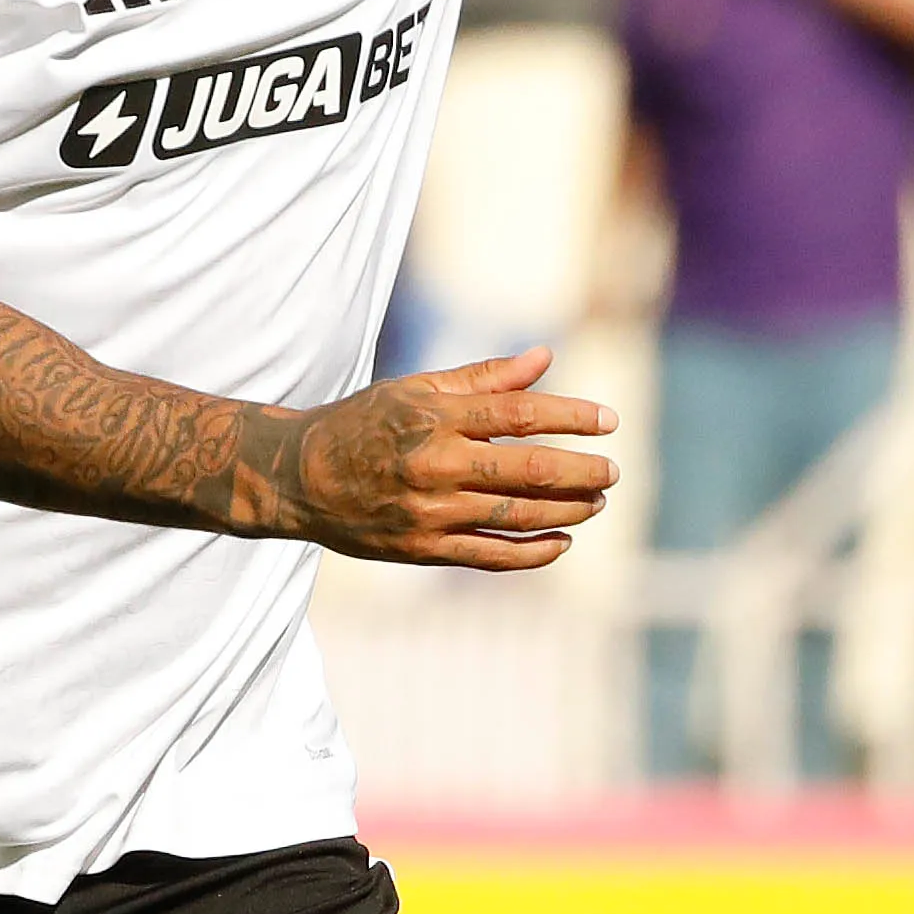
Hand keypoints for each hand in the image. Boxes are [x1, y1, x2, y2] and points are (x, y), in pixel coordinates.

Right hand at [266, 344, 616, 570]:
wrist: (300, 477)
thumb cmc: (364, 423)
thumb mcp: (417, 389)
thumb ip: (483, 378)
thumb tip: (545, 358)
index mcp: (436, 416)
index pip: (521, 414)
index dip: (572, 417)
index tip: (610, 422)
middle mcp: (435, 464)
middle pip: (529, 469)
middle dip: (581, 472)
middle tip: (613, 472)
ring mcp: (429, 512)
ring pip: (517, 515)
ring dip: (567, 511)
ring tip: (596, 503)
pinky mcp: (422, 549)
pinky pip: (491, 555)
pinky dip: (533, 552)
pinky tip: (562, 542)